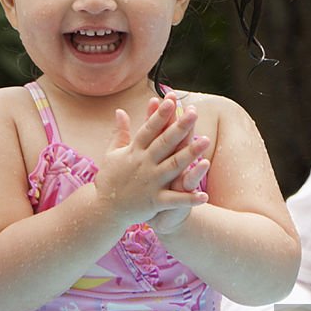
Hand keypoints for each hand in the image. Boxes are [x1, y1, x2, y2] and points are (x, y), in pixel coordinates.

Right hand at [94, 94, 209, 227]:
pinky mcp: (154, 201)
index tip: (170, 100)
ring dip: (190, 154)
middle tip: (194, 113)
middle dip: (179, 127)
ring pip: (173, 166)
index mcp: (134, 151)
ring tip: (206, 141)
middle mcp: (144, 164)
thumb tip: (120, 110)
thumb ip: (120, 132)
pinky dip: (189, 199)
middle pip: (164, 143)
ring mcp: (150, 182)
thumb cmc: (110, 180)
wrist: (104, 210)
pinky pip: (175, 200)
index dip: (159, 114)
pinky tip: (205, 195)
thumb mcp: (112, 154)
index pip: (149, 129)